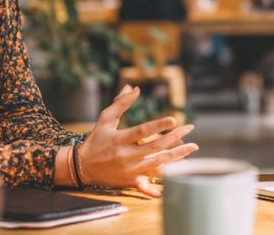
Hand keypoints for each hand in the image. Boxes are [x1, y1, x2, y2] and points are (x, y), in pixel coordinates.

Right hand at [78, 85, 197, 196]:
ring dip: (176, 156)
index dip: (158, 125)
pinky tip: (175, 180)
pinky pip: (148, 185)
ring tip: (191, 148)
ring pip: (157, 164)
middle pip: (155, 147)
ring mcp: (129, 170)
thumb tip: (134, 88)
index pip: (142, 131)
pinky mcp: (130, 181)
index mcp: (119, 139)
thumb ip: (120, 103)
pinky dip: (161, 184)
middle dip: (175, 138)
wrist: (82, 167)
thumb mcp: (105, 119)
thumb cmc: (96, 140)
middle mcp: (126, 155)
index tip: (174, 119)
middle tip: (189, 128)